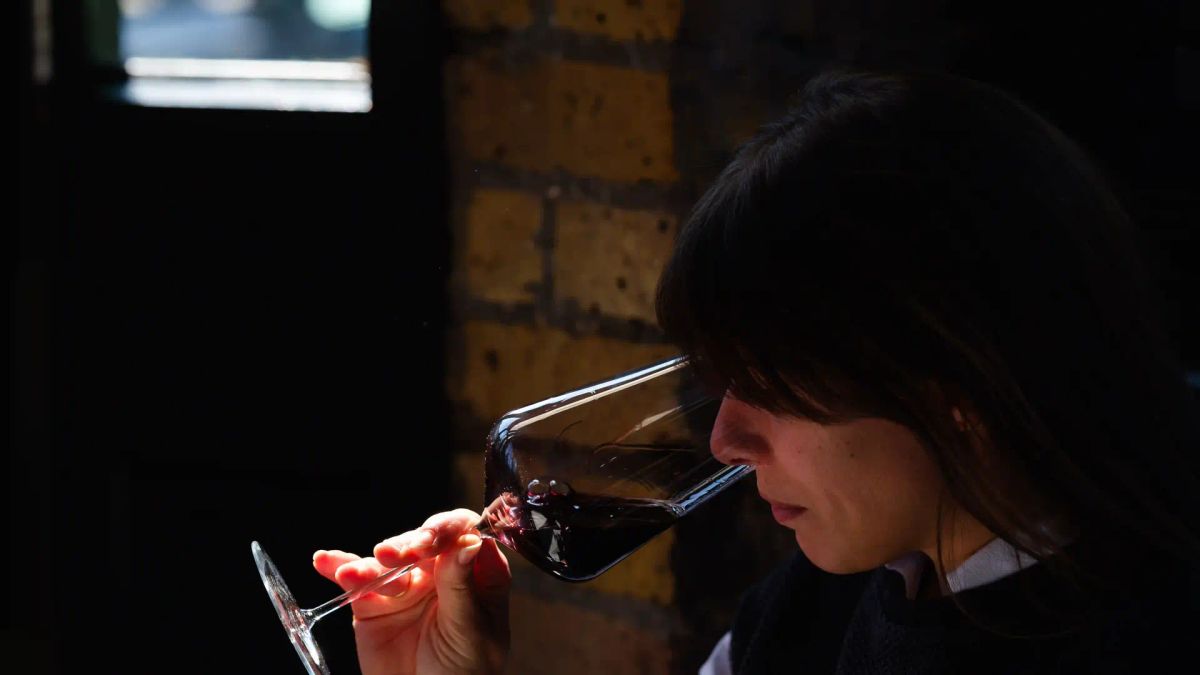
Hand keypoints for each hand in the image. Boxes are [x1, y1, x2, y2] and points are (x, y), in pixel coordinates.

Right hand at [313, 509, 510, 674]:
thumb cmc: (465, 670)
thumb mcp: (470, 630)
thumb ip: (462, 586)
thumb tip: (469, 541)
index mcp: (476, 571)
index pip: (463, 534)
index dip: (447, 530)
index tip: (433, 541)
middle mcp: (440, 570)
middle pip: (422, 540)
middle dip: (408, 545)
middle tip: (397, 557)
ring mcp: (405, 584)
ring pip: (386, 560)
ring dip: (372, 563)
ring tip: (355, 574)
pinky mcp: (374, 602)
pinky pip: (356, 580)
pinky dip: (339, 568)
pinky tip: (326, 561)